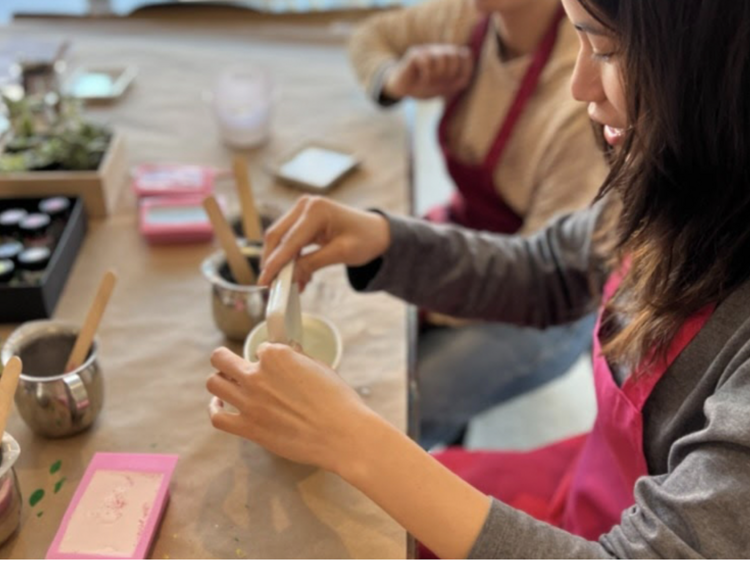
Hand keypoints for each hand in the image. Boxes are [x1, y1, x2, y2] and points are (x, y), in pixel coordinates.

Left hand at [207, 345, 373, 472]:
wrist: (341, 434)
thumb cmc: (337, 400)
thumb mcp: (320, 367)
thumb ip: (298, 358)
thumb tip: (291, 354)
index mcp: (276, 356)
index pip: (260, 349)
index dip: (267, 357)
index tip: (274, 366)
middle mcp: (257, 375)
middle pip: (221, 358)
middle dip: (225, 359)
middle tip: (232, 365)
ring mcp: (249, 402)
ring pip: (213, 383)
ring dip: (219, 381)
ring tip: (227, 385)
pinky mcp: (248, 428)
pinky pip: (218, 417)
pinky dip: (215, 409)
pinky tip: (221, 406)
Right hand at [259, 196, 390, 288]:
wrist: (377, 232)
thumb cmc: (366, 239)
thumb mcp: (341, 253)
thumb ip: (312, 264)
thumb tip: (289, 277)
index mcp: (316, 210)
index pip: (288, 241)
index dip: (274, 263)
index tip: (264, 282)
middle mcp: (305, 206)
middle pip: (276, 236)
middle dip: (272, 262)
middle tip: (270, 285)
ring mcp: (303, 211)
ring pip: (280, 240)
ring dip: (283, 263)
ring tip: (292, 285)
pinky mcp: (303, 220)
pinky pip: (290, 241)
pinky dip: (292, 259)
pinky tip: (300, 277)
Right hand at [383, 44, 472, 99]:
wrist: (403, 89)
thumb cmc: (425, 87)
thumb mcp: (446, 88)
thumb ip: (460, 81)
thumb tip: (469, 75)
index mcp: (448, 56)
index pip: (465, 54)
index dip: (464, 69)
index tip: (455, 81)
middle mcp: (439, 50)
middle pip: (454, 55)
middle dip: (450, 73)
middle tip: (440, 82)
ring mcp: (427, 50)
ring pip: (441, 58)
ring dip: (437, 75)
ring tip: (430, 81)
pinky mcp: (415, 53)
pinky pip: (427, 62)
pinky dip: (427, 76)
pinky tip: (422, 80)